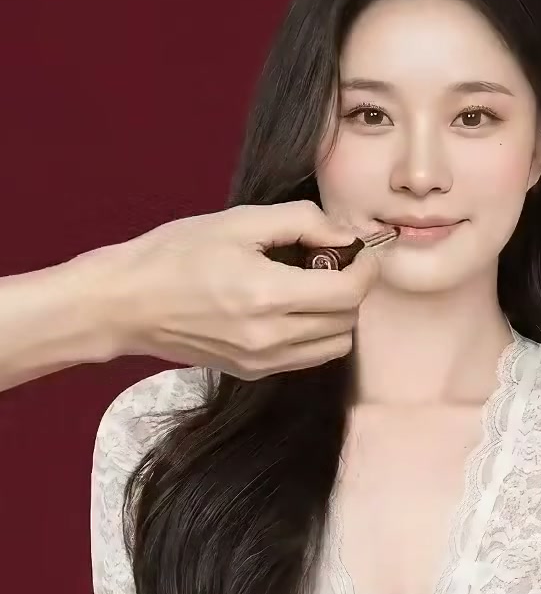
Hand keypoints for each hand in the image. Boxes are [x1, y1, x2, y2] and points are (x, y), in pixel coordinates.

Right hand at [92, 201, 382, 379]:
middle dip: (352, 287)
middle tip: (331, 262)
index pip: (350, 292)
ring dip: (338, 314)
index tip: (359, 250)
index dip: (366, 268)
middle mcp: (270, 336)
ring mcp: (262, 360)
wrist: (122, 304)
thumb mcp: (239, 221)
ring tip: (311, 286)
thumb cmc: (174, 255)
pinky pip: (309, 357)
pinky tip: (292, 308)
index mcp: (268, 295)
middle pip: (348, 319)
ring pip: (335, 344)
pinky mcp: (253, 372)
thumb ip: (302, 221)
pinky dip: (316, 333)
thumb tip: (345, 234)